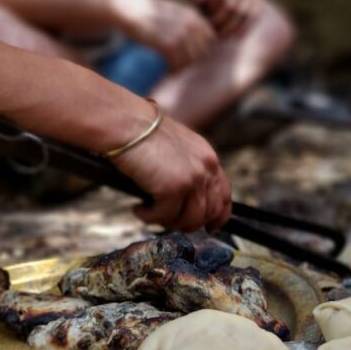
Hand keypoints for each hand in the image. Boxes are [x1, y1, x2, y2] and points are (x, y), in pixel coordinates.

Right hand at [109, 0, 214, 70]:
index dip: (202, 50)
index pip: (210, 39)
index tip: (190, 55)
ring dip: (183, 67)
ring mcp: (180, 33)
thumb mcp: (174, 12)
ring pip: (191, 60)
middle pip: (202, 51)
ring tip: (174, 69)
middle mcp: (190, 23)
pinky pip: (178, 63)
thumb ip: (189, 24)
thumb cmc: (150, 12)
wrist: (128, 8)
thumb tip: (203, 43)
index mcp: (193, 15)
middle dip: (192, 60)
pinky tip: (168, 71)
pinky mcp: (167, 43)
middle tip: (180, 64)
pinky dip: (173, 70)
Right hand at [113, 114, 231, 231]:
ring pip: (189, 220)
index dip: (219, 216)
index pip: (224, 194)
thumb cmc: (141, 133)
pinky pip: (164, 216)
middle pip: (209, 213)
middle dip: (187, 223)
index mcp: (208, 157)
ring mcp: (193, 179)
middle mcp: (206, 168)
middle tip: (166, 220)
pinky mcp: (174, 188)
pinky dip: (148, 217)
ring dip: (167, 221)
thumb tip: (184, 199)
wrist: (126, 122)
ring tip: (148, 212)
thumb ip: (187, 168)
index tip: (209, 227)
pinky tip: (137, 208)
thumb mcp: (175, 148)